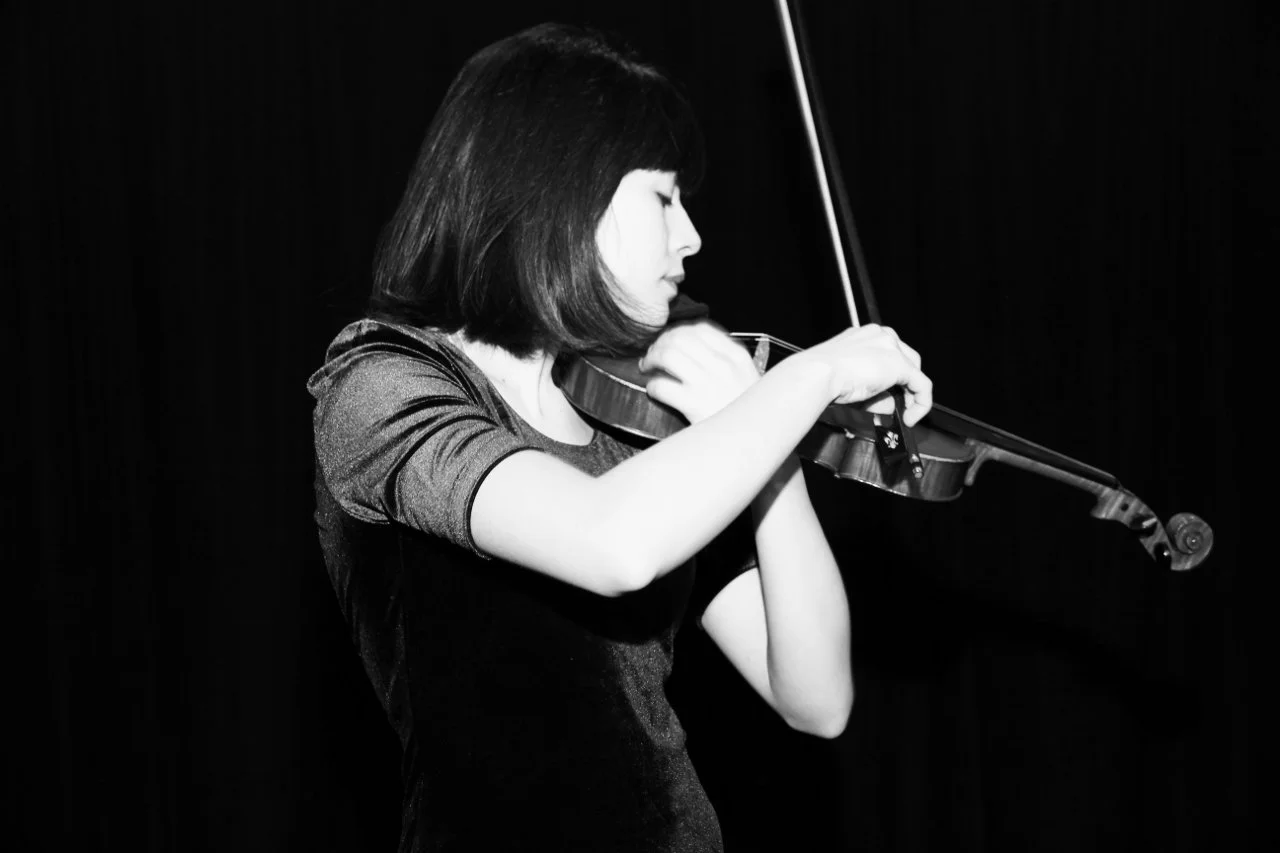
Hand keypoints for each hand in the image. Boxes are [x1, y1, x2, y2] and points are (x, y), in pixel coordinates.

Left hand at [638, 322, 760, 423]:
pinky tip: (654, 391)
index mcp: (737, 357)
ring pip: (667, 355)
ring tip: (647, 368)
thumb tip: (691, 347)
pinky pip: (661, 386)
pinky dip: (652, 386)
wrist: (752, 442)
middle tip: (652, 355)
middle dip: (660, 344)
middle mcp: (723, 366)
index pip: (701, 329)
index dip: (679, 332)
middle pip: (680, 338)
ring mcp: (708, 384)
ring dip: (651, 360)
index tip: (670, 341)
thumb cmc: (746, 413)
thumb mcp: (748, 379)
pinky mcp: (694, 405)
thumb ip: (727, 361)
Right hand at [801, 324, 932, 425]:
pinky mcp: (900, 364)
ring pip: (915, 371)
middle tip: (901, 406)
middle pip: (907, 359)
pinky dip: (921, 403)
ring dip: (912, 395)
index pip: (889, 353)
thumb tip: (890, 406)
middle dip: (905, 385)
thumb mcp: (852, 383)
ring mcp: (891, 347)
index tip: (889, 395)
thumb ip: (875, 393)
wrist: (818, 374)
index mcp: (865, 335)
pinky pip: (922, 385)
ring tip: (904, 414)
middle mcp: (880, 335)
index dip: (893, 378)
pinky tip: (911, 417)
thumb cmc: (822, 375)